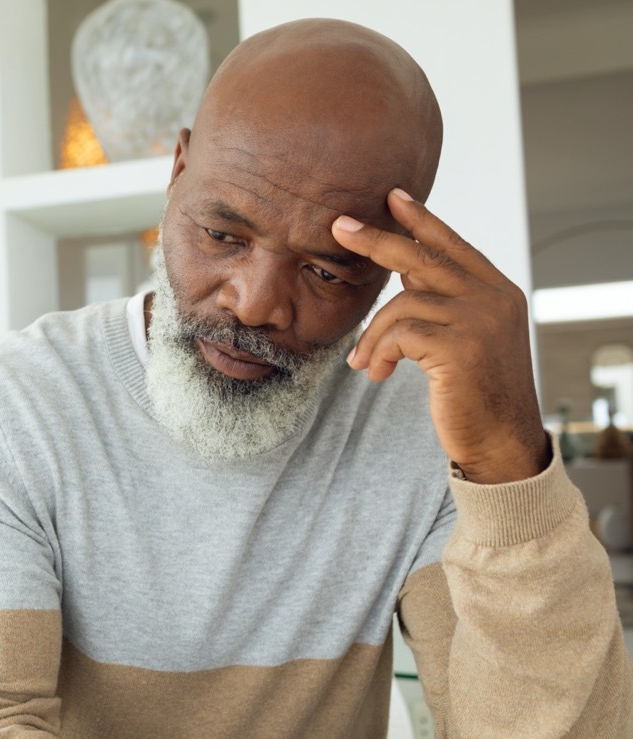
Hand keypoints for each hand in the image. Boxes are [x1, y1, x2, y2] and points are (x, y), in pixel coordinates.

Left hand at [331, 188, 549, 484]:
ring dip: (373, 336)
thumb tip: (403, 276)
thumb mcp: (465, 338)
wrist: (501, 443)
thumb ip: (442, 303)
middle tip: (339, 226)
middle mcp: (494, 298)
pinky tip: (378, 374)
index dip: (421, 220)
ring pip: (402, 305)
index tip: (392, 196)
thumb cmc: (475, 394)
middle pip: (422, 258)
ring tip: (364, 362)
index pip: (452, 245)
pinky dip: (379, 352)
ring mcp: (480, 321)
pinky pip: (398, 335)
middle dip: (377, 240)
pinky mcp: (460, 348)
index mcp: (497, 291)